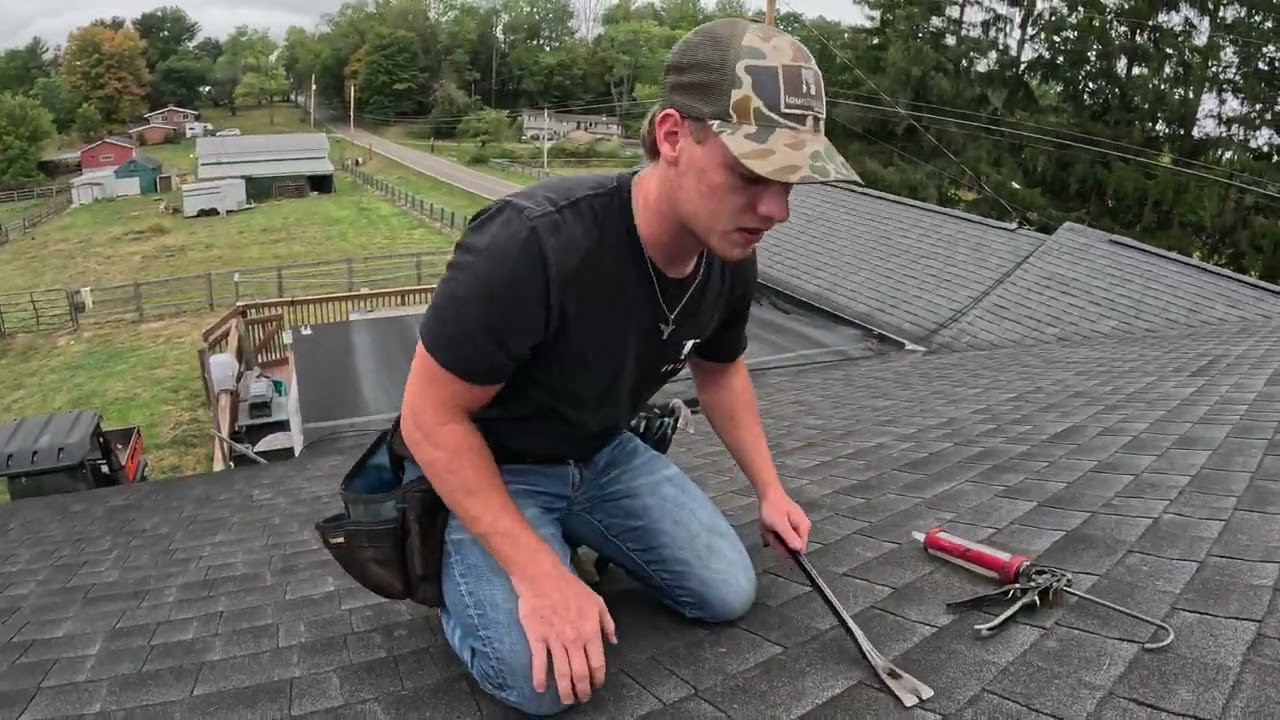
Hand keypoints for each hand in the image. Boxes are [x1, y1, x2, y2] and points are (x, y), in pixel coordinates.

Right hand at [514, 566, 617, 704]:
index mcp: (590, 631)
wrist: (542, 577)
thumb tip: (614, 641)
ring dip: (565, 690)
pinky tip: (540, 689)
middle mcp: (574, 640)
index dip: (598, 679)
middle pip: (581, 673)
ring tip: (567, 700)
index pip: (597, 664)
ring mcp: (555, 641)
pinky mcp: (536, 639)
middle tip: (582, 698)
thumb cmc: (570, 587)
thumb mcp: (597, 601)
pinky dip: (540, 678)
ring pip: (562, 673)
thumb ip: (608, 623)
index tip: (597, 686)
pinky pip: (539, 663)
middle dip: (583, 690)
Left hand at [759, 491, 811, 557]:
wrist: (768, 492)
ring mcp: (796, 523)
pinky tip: (768, 525)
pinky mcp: (789, 522)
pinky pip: (781, 532)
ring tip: (767, 526)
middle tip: (769, 531)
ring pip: (784, 539)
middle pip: (791, 544)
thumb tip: (799, 550)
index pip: (800, 548)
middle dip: (777, 540)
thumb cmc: (773, 508)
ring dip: (773, 535)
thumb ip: (790, 538)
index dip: (788, 549)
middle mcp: (802, 526)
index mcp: (803, 527)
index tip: (776, 542)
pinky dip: (773, 530)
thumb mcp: (779, 525)